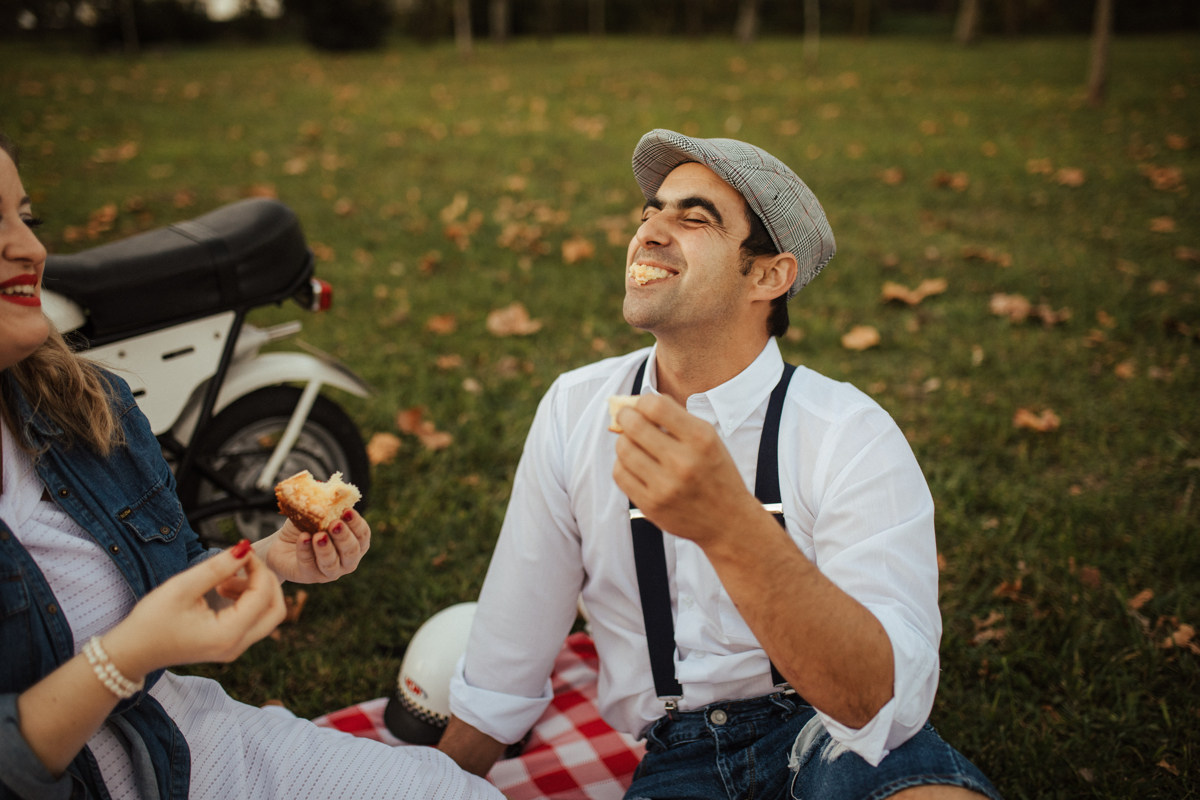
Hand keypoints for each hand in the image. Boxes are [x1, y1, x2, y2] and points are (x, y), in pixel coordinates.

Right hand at [103, 542, 286, 679]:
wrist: (131, 652)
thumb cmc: (150, 621)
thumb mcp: (182, 588)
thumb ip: (217, 568)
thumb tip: (245, 548)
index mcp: (227, 634)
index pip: (263, 595)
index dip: (258, 568)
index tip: (241, 551)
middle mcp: (237, 646)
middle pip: (276, 610)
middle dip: (266, 581)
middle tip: (244, 563)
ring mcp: (235, 649)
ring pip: (267, 616)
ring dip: (256, 591)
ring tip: (226, 578)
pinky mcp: (229, 645)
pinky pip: (253, 621)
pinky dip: (248, 602)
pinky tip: (223, 589)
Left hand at [260, 510, 370, 583]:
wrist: (282, 545)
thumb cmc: (306, 527)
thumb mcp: (316, 512)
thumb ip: (323, 502)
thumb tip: (323, 484)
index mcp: (355, 542)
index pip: (363, 535)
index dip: (357, 523)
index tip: (346, 511)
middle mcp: (347, 560)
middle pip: (352, 551)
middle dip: (344, 536)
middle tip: (334, 523)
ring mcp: (330, 571)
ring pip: (333, 563)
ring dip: (326, 549)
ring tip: (318, 535)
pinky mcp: (310, 576)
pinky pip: (310, 565)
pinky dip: (306, 551)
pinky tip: (303, 539)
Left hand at [612, 394, 765, 549]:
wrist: (728, 521)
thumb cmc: (716, 474)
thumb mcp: (710, 439)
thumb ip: (677, 417)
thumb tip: (640, 401)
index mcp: (701, 439)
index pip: (656, 406)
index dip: (643, 401)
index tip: (643, 406)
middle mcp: (683, 462)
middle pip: (634, 426)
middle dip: (626, 416)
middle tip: (628, 418)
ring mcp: (665, 486)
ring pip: (623, 449)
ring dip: (624, 441)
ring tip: (633, 443)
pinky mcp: (651, 505)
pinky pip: (620, 474)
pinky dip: (622, 464)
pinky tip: (634, 463)